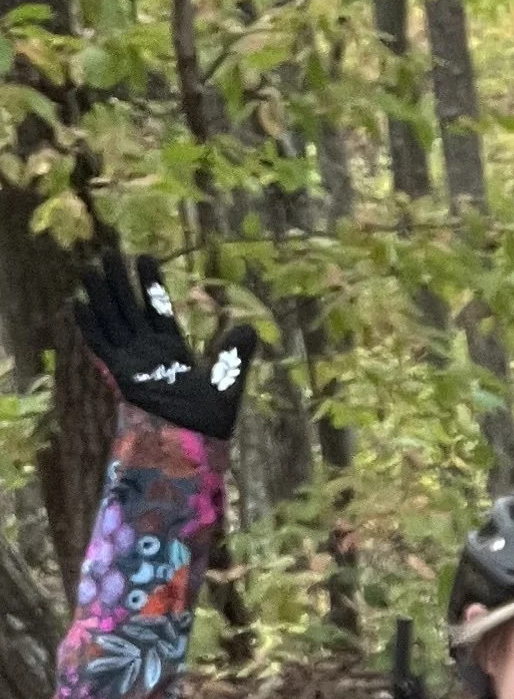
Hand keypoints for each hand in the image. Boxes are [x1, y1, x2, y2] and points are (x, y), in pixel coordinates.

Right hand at [76, 249, 257, 441]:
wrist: (188, 446)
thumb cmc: (207, 421)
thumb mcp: (226, 383)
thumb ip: (234, 355)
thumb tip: (250, 329)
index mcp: (172, 349)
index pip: (157, 308)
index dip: (150, 283)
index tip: (144, 257)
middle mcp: (148, 351)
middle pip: (129, 308)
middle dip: (119, 281)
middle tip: (107, 252)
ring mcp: (131, 361)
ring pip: (112, 320)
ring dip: (100, 295)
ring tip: (89, 267)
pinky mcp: (119, 374)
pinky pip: (100, 345)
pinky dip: (89, 325)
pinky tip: (78, 302)